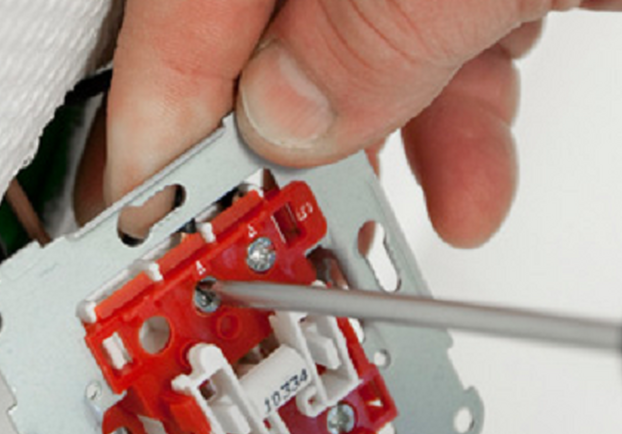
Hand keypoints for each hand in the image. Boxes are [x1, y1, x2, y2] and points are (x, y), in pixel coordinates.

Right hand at [73, 0, 621, 246]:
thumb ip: (383, 16)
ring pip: (359, 36)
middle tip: (262, 224)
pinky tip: (475, 172)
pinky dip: (458, 112)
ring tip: (399, 214)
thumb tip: (286, 108)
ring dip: (383, 141)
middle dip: (275, 132)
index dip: (162, 94)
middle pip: (268, 16)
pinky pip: (439, 35)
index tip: (146, 196)